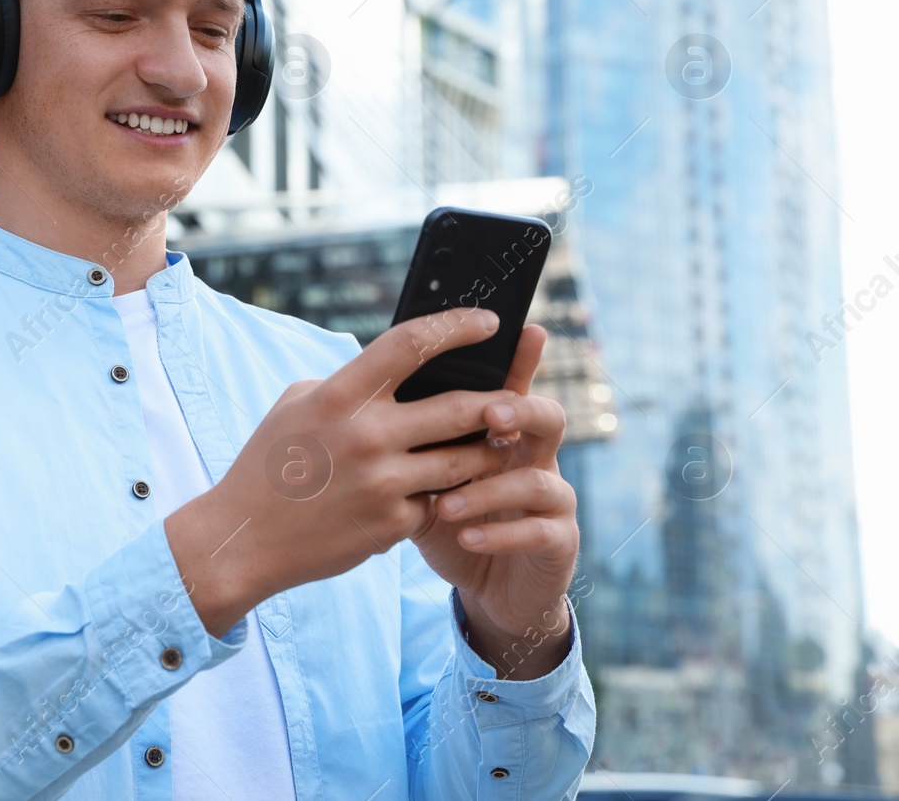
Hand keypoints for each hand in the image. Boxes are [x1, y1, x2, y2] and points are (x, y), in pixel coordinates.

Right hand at [165, 307, 523, 636]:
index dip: (458, 326)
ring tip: (494, 444)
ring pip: (464, 460)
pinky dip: (442, 496)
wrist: (244, 538)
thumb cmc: (269, 463)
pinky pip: (438, 502)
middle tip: (514, 396)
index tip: (489, 322)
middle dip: (498, 400)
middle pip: (459, 407)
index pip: (412, 344)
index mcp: (340, 394)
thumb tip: (399, 369)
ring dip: (485, 451)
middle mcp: (366, 435)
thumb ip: (350, 385)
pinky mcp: (393, 525)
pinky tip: (442, 493)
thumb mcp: (297, 405)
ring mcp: (383, 483)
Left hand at [408, 324, 578, 678]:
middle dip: (518, 411)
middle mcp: (534, 456)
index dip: (516, 356)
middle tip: (490, 414)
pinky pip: (539, 532)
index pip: (510, 383)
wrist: (482, 584)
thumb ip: (406, 432)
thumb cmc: (443, 516)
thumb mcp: (420, 471)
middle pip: (545, 417)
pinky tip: (465, 536)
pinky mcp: (557, 543)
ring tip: (445, 503)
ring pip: (538, 479)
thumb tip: (354, 387)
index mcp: (502, 431)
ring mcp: (552, 499)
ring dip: (490, 488)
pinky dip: (500, 533)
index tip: (509, 329)